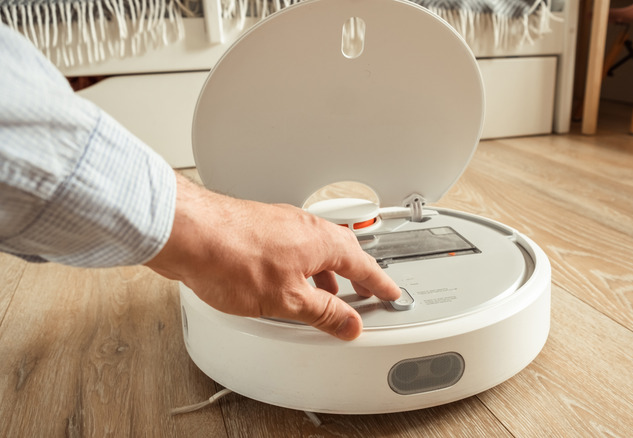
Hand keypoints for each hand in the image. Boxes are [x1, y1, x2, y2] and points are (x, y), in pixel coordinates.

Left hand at [145, 173, 400, 339]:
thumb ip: (323, 313)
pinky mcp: (260, 226)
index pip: (364, 265)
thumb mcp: (287, 300)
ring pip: (316, 248)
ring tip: (326, 294)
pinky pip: (295, 246)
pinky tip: (289, 280)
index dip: (379, 284)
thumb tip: (350, 324)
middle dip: (355, 275)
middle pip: (343, 252)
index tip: (391, 294)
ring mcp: (282, 223)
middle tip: (365, 292)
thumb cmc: (233, 258)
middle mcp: (306, 226)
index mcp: (323, 242)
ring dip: (327, 272)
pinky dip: (303, 265)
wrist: (190, 233)